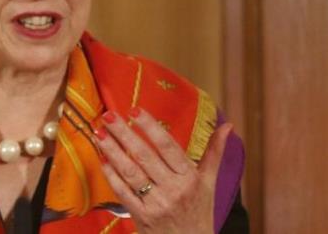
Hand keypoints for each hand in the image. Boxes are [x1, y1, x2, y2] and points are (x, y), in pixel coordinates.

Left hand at [93, 107, 231, 233]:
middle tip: (109, 115)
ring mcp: (156, 204)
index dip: (151, 127)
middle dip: (124, 134)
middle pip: (145, 156)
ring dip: (112, 151)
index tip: (135, 110)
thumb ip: (215, 153)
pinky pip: (123, 192)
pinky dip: (111, 175)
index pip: (168, 146)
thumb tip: (228, 126)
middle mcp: (174, 190)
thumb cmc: (199, 211)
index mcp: (190, 178)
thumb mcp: (209, 183)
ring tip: (99, 133)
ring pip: (131, 172)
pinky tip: (102, 159)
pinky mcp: (142, 217)